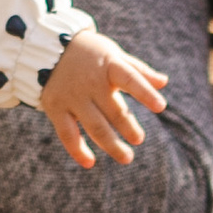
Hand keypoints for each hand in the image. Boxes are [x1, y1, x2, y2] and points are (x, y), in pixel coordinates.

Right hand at [42, 29, 168, 168]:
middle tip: (139, 139)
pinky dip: (78, 150)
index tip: (161, 107)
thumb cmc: (90, 54)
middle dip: (129, 128)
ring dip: (112, 145)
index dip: (145, 93)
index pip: (130, 79)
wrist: (48, 49)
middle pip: (114, 111)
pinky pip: (68, 134)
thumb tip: (164, 82)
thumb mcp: (114, 55)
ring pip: (94, 127)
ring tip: (127, 158)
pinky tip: (90, 163)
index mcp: (109, 66)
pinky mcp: (55, 108)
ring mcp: (72, 97)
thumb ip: (138, 71)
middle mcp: (90, 82)